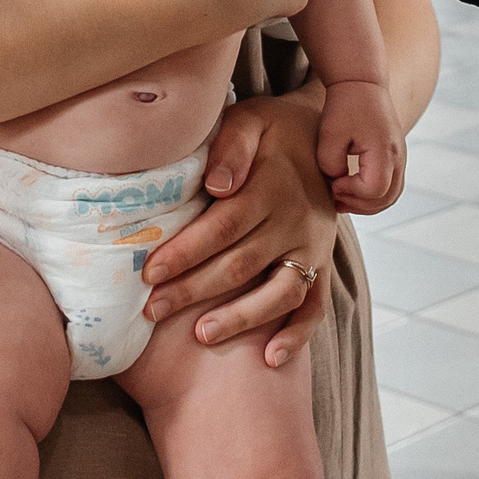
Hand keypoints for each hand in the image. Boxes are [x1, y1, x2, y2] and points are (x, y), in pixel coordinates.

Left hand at [142, 94, 340, 368]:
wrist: (330, 137)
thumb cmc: (272, 130)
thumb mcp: (251, 119)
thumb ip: (231, 147)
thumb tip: (216, 186)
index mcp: (272, 186)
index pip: (223, 227)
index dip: (185, 252)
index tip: (149, 273)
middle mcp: (296, 221)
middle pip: (241, 265)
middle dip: (193, 291)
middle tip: (152, 310)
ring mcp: (313, 247)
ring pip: (278, 293)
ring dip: (240, 318)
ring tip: (202, 335)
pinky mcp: (324, 264)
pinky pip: (315, 305)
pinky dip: (297, 335)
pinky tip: (269, 359)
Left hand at [317, 77, 403, 214]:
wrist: (362, 83)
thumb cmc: (345, 106)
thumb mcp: (329, 136)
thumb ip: (331, 166)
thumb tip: (339, 183)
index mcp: (384, 150)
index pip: (374, 189)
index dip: (351, 192)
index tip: (333, 181)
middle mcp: (398, 156)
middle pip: (387, 198)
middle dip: (360, 205)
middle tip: (336, 197)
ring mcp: (400, 157)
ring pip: (391, 195)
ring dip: (367, 203)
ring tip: (342, 198)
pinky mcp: (395, 156)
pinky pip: (390, 186)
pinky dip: (373, 195)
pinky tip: (351, 189)